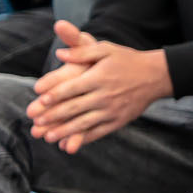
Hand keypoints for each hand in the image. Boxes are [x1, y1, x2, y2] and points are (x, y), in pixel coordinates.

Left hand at [30, 21, 172, 151]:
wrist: (156, 76)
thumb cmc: (127, 60)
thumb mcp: (106, 49)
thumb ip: (82, 50)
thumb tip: (60, 54)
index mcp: (99, 77)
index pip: (72, 87)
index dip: (54, 94)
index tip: (40, 99)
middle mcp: (105, 96)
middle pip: (74, 107)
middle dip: (53, 116)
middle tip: (36, 122)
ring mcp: (112, 111)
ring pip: (84, 123)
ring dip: (65, 131)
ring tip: (48, 137)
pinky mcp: (119, 121)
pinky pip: (98, 132)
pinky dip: (83, 139)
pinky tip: (70, 144)